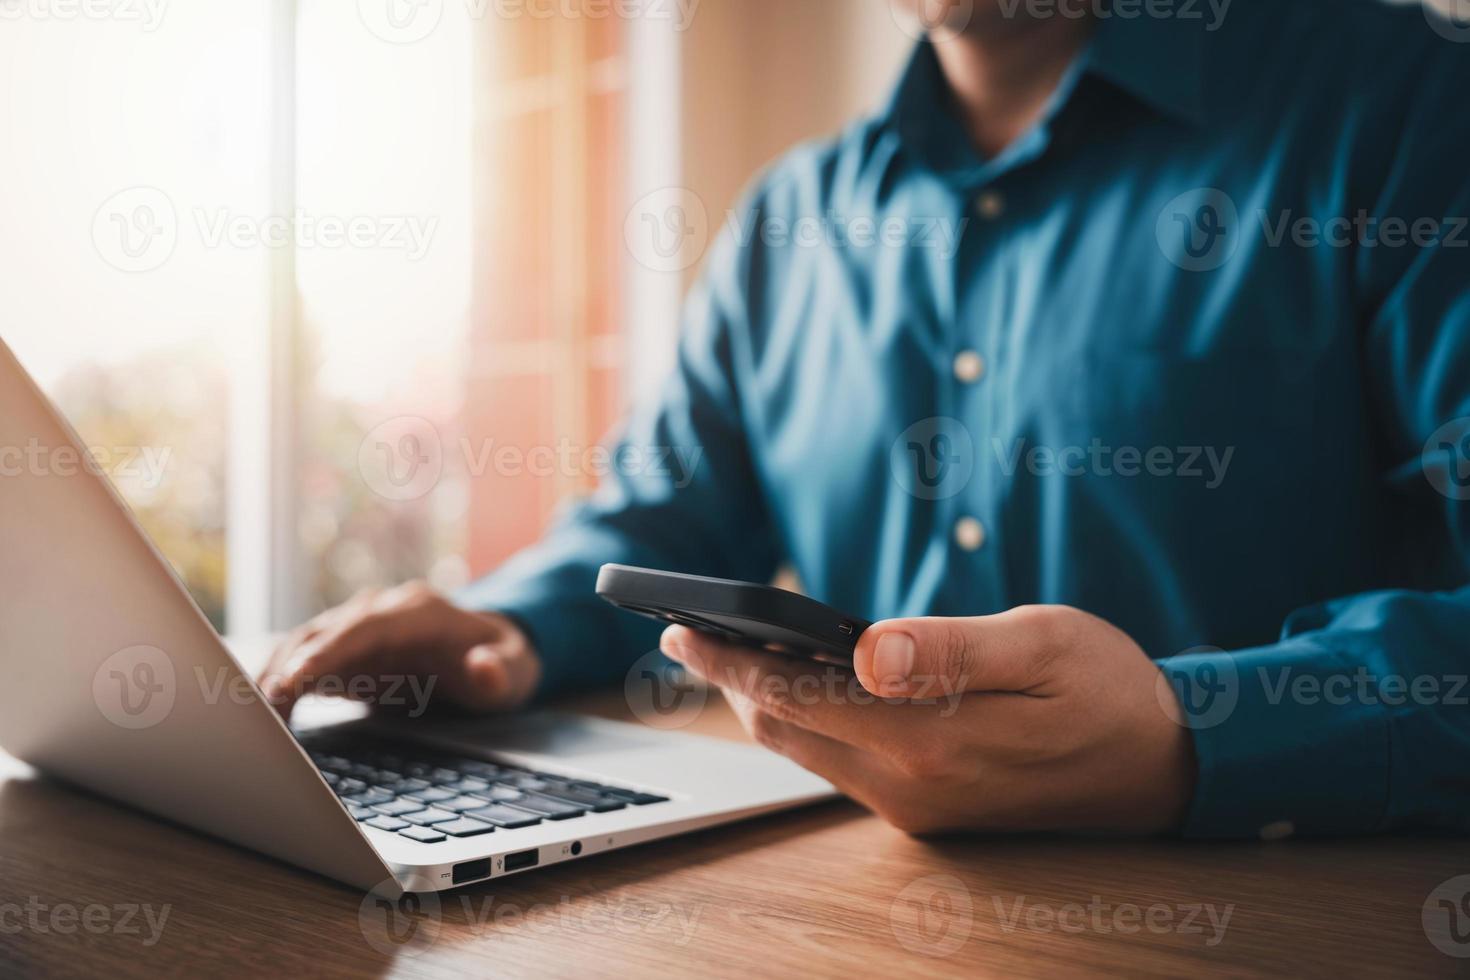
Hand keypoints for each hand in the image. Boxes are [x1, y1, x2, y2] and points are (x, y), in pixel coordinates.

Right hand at [257, 582, 540, 721]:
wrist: (498, 654)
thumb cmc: (508, 662)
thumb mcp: (518, 670)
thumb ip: (502, 670)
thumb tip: (483, 665)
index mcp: (420, 611)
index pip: (364, 627)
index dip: (327, 650)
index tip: (295, 679)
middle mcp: (384, 612)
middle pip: (325, 632)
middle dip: (289, 665)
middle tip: (258, 709)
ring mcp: (362, 630)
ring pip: (307, 643)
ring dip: (278, 674)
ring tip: (253, 717)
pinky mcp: (350, 653)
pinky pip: (308, 661)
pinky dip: (285, 682)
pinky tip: (264, 712)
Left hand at [659, 605, 1195, 833]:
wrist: (1170, 768)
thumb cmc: (1110, 690)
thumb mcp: (1040, 645)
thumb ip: (946, 650)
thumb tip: (862, 648)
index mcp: (929, 742)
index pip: (796, 695)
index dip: (732, 658)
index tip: (681, 625)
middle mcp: (910, 788)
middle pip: (786, 729)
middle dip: (731, 679)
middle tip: (686, 633)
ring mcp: (917, 807)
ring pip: (809, 751)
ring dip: (765, 701)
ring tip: (731, 652)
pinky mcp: (929, 812)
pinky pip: (843, 764)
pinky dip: (807, 721)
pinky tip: (802, 686)